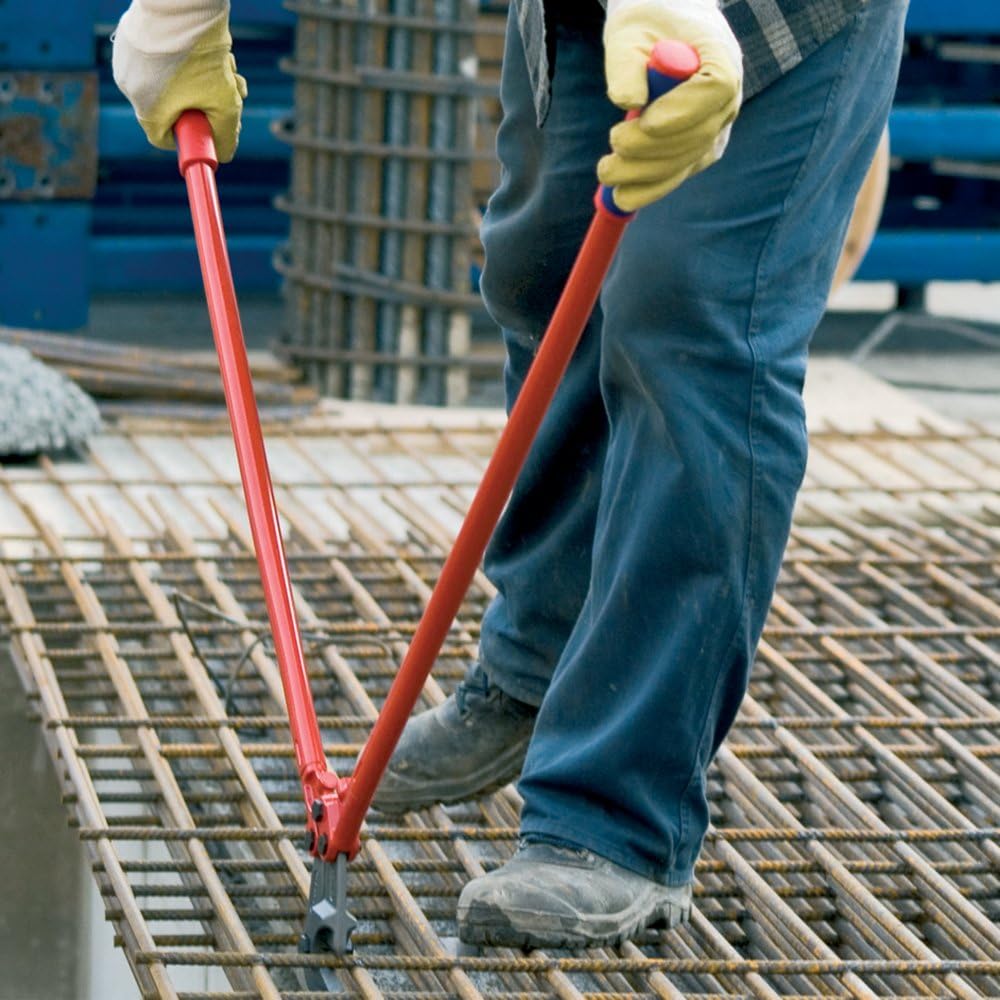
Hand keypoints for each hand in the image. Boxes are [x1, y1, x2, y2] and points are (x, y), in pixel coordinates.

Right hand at [112, 0, 246, 162]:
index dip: (190, 137)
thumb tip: (224, 154)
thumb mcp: (225, 104)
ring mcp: (127, 59)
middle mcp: (130, 87)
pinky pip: (160, 58)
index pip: (164, 139)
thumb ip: (226, 135)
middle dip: (204, 104)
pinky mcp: (131, 37)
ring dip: (202, 80)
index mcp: (148, 110)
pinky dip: (184, 58)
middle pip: (172, 109)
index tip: (209, 127)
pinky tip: (203, 45)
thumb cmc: (203, 55)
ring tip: (224, 65)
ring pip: (170, 82)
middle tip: (231, 92)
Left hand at [598, 0, 742, 211]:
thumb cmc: (647, 24)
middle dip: (650, 151)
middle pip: (698, 134)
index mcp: (720, 55)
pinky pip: (680, 172)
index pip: (714, 88)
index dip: (681, 111)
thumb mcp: (630, 32)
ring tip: (606, 172)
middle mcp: (727, 96)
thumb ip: (627, 64)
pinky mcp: (700, 148)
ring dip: (645, 175)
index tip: (646, 122)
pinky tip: (623, 196)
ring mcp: (718, 126)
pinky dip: (652, 187)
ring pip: (688, 161)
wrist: (664, 29)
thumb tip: (628, 103)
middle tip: (609, 152)